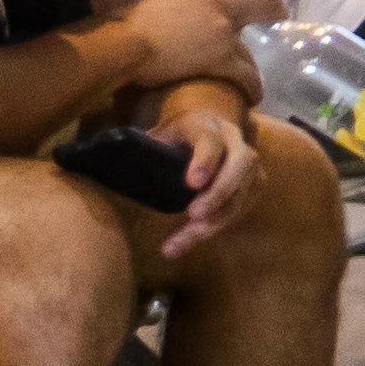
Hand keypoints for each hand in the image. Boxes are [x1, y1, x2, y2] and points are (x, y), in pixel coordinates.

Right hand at [121, 0, 282, 89]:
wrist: (124, 45)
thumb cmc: (126, 21)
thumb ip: (179, 0)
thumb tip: (184, 9)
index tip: (238, 0)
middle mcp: (217, 2)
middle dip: (272, 11)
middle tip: (269, 24)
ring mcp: (223, 32)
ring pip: (255, 47)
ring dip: (251, 62)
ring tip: (247, 74)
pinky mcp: (222, 60)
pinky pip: (248, 76)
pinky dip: (250, 87)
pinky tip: (249, 96)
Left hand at [155, 90, 263, 251]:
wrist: (211, 127)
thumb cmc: (179, 134)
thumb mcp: (162, 132)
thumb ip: (146, 145)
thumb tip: (111, 161)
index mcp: (209, 126)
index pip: (211, 141)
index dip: (204, 162)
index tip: (192, 184)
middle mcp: (236, 143)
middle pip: (238, 167)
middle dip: (218, 193)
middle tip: (194, 216)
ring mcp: (250, 166)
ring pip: (240, 194)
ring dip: (216, 220)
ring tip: (185, 239)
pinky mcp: (254, 187)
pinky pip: (239, 210)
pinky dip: (217, 227)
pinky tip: (191, 240)